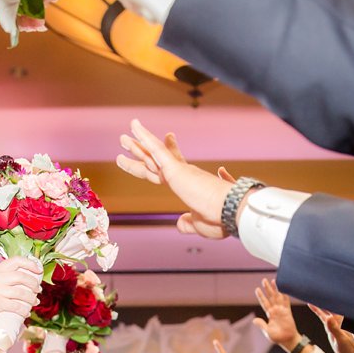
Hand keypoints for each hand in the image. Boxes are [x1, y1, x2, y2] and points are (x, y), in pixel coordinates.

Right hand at [0, 258, 40, 327]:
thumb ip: (6, 278)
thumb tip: (29, 279)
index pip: (16, 260)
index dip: (30, 264)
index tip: (39, 270)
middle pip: (21, 276)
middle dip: (34, 284)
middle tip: (38, 290)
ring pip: (21, 292)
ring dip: (31, 299)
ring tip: (34, 302)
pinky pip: (16, 306)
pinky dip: (24, 310)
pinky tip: (26, 313)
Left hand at [117, 121, 233, 238]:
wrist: (230, 212)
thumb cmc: (220, 219)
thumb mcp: (199, 225)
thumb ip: (188, 223)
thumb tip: (180, 223)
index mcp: (190, 186)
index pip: (173, 167)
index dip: (167, 154)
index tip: (169, 137)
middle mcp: (185, 175)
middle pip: (157, 159)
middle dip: (142, 150)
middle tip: (127, 139)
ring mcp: (179, 171)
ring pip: (152, 154)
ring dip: (136, 144)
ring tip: (122, 136)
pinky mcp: (175, 170)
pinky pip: (156, 151)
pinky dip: (144, 138)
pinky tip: (134, 127)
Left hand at [253, 278, 300, 349]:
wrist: (288, 340)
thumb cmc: (278, 338)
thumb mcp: (267, 332)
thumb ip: (262, 325)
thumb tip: (254, 320)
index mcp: (269, 314)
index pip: (264, 303)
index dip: (261, 296)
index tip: (257, 289)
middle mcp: (275, 310)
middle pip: (270, 297)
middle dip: (267, 288)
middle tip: (264, 280)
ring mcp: (282, 310)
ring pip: (278, 297)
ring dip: (276, 289)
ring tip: (273, 280)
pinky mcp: (288, 311)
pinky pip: (286, 301)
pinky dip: (285, 295)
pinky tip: (283, 288)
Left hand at [309, 304, 353, 352]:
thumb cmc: (348, 351)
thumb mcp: (341, 340)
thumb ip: (335, 329)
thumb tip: (328, 318)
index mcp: (331, 330)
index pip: (322, 317)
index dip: (316, 309)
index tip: (310, 302)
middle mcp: (335, 328)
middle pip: (327, 314)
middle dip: (322, 306)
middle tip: (316, 297)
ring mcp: (341, 329)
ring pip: (335, 316)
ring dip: (331, 308)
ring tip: (326, 300)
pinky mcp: (347, 331)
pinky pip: (342, 319)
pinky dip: (340, 313)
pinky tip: (340, 311)